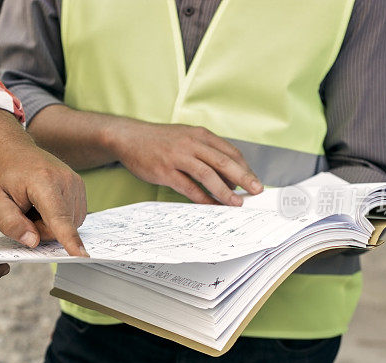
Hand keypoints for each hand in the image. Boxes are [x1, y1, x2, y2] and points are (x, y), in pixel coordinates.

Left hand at [0, 108, 87, 255]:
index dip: (69, 239)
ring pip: (69, 224)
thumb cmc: (1, 175)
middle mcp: (66, 180)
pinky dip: (58, 217)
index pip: (58, 217)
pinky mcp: (80, 186)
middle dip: (41, 229)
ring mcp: (76, 182)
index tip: (81, 255)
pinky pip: (73, 217)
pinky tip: (44, 204)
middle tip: (23, 211)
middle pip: (61, 227)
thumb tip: (34, 242)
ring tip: (33, 205)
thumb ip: (11, 224)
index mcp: (43, 181)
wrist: (11, 150)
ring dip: (49, 223)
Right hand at [105, 120, 263, 204]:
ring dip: (225, 191)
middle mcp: (191, 144)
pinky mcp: (165, 171)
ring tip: (236, 202)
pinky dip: (202, 197)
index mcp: (200, 134)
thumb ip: (205, 151)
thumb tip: (227, 174)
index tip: (253, 180)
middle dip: (243, 178)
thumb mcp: (186, 137)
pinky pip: (188, 187)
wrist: (129, 137)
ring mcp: (178, 157)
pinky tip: (211, 205)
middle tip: (256, 191)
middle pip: (224, 162)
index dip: (245, 167)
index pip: (230, 151)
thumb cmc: (160, 140)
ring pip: (208, 175)